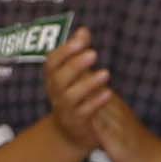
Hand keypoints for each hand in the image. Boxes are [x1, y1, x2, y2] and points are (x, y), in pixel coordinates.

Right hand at [38, 31, 135, 161]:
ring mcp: (64, 109)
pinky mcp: (76, 123)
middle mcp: (55, 93)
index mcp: (53, 78)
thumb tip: (83, 30)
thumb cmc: (74, 96)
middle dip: (75, 65)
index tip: (82, 40)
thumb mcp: (75, 73)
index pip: (52, 62)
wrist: (71, 132)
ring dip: (87, 84)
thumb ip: (78, 52)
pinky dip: (95, 102)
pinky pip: (84, 112)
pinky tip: (108, 93)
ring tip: (105, 73)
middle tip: (93, 53)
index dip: (65, 51)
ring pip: (70, 96)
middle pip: (59, 78)